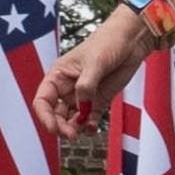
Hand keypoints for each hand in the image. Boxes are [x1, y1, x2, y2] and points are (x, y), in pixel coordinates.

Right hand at [32, 9, 149, 140]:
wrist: (132, 40)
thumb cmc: (109, 41)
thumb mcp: (95, 62)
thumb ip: (86, 86)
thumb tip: (82, 108)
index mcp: (59, 75)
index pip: (43, 101)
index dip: (44, 116)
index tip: (53, 128)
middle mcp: (68, 88)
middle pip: (55, 115)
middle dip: (60, 127)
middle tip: (71, 135)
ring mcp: (83, 96)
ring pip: (70, 120)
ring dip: (74, 129)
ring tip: (84, 128)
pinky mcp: (98, 102)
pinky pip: (88, 120)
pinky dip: (88, 127)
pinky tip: (92, 127)